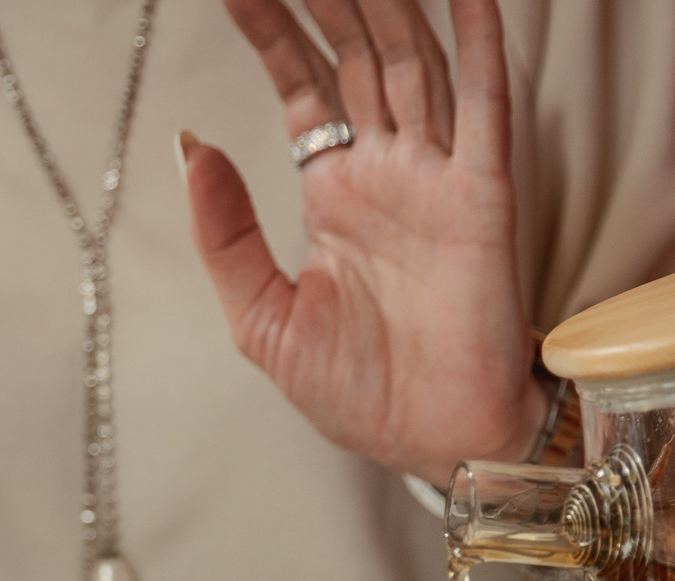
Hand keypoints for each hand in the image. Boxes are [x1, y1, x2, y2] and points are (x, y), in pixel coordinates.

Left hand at [182, 0, 543, 483]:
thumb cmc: (361, 392)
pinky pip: (484, 107)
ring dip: (388, 3)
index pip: (303, 84)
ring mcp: (439, 176)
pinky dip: (480, 45)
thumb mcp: (263, 318)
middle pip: (357, 54)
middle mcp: (390, 171)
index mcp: (337, 193)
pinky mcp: (484, 198)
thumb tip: (190, 143)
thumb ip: (224, 233)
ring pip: (412, 62)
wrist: (432, 443)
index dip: (273, 30)